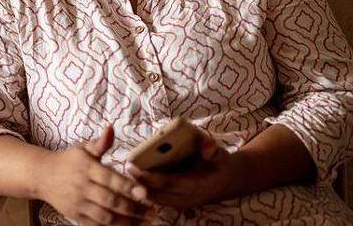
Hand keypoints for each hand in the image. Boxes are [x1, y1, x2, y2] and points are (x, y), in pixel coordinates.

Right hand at [36, 126, 154, 225]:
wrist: (41, 175)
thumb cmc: (68, 161)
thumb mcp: (83, 148)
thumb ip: (100, 143)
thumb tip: (111, 127)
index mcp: (87, 168)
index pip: (110, 179)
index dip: (128, 186)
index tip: (145, 192)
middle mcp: (82, 187)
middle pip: (110, 201)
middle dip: (133, 208)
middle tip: (153, 212)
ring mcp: (78, 203)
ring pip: (104, 217)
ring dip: (127, 222)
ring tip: (145, 222)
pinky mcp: (75, 215)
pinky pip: (95, 225)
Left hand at [127, 131, 244, 209]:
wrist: (227, 180)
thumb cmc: (218, 162)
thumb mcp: (219, 152)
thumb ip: (211, 148)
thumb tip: (206, 148)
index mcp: (197, 184)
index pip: (169, 183)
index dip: (149, 176)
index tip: (133, 166)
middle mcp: (188, 198)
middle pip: (158, 194)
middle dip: (139, 184)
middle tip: (124, 169)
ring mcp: (183, 204)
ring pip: (156, 200)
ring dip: (140, 189)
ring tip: (125, 174)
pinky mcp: (178, 204)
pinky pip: (159, 200)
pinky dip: (146, 192)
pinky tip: (134, 181)